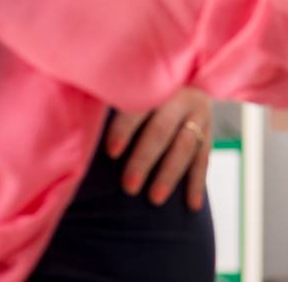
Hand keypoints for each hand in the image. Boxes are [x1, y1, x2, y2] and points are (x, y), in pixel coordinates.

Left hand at [105, 87, 211, 209]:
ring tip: (155, 199)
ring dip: (170, 175)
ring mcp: (199, 115)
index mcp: (157, 84)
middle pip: (162, 130)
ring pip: (185, 147)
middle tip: (129, 187)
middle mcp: (181, 97)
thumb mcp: (134, 88)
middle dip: (145, 159)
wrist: (186, 81)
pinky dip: (197, 184)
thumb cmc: (142, 92)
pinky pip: (203, 160)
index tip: (111, 152)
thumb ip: (115, 99)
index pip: (139, 106)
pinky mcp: (208, 133)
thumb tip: (79, 121)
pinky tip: (192, 206)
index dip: (125, 128)